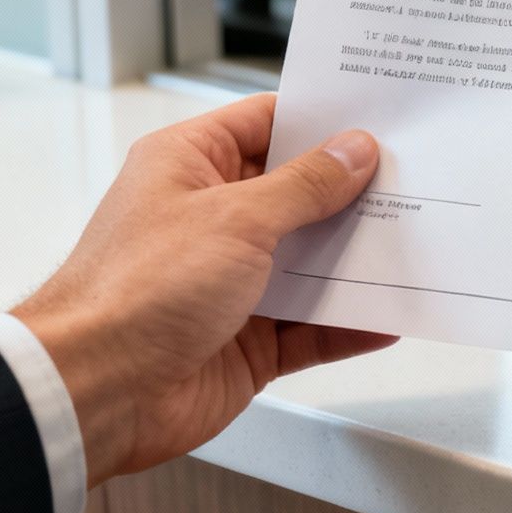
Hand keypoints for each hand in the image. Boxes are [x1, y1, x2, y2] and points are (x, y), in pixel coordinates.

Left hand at [12, 94, 396, 485]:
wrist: (95, 393)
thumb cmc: (133, 291)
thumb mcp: (235, 217)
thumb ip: (305, 185)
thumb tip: (353, 152)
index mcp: (190, 166)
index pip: (267, 123)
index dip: (322, 120)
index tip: (380, 119)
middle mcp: (210, 218)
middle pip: (299, 193)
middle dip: (354, 193)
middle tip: (416, 181)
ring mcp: (230, 281)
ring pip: (311, 261)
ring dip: (357, 259)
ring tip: (416, 245)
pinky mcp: (246, 339)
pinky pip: (311, 327)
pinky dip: (348, 324)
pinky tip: (388, 318)